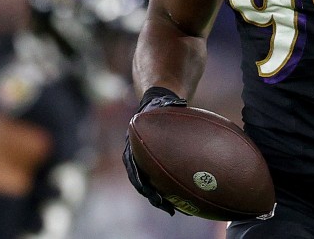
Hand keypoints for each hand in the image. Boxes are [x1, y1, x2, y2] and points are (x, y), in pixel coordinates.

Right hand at [123, 86, 187, 214]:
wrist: (155, 103)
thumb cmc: (161, 104)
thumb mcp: (163, 103)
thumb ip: (169, 106)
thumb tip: (180, 103)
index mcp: (133, 141)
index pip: (133, 164)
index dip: (140, 179)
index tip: (148, 191)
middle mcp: (134, 153)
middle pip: (139, 178)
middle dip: (150, 193)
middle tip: (163, 205)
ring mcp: (141, 159)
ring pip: (146, 182)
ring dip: (157, 196)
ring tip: (172, 209)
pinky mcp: (150, 162)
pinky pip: (155, 178)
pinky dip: (164, 189)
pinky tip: (179, 199)